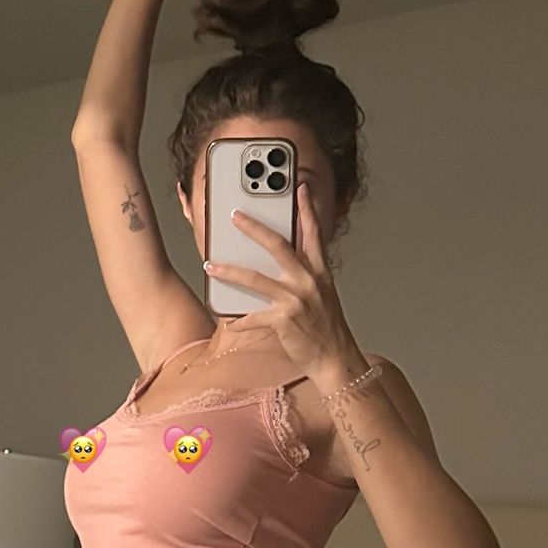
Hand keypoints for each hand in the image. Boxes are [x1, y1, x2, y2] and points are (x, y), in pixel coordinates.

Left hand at [203, 183, 356, 376]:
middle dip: (254, 228)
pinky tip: (227, 319)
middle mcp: (308, 281)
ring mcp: (295, 300)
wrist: (336, 358)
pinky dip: (238, 319)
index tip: (299, 188)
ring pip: (255, 279)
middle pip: (278, 246)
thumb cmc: (327, 328)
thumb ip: (307, 275)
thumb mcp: (323, 295)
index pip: (313, 234)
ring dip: (229, 270)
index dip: (307, 210)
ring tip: (211, 264)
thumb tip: (285, 264)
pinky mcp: (283, 320)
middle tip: (235, 216)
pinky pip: (253, 317)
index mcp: (319, 272)